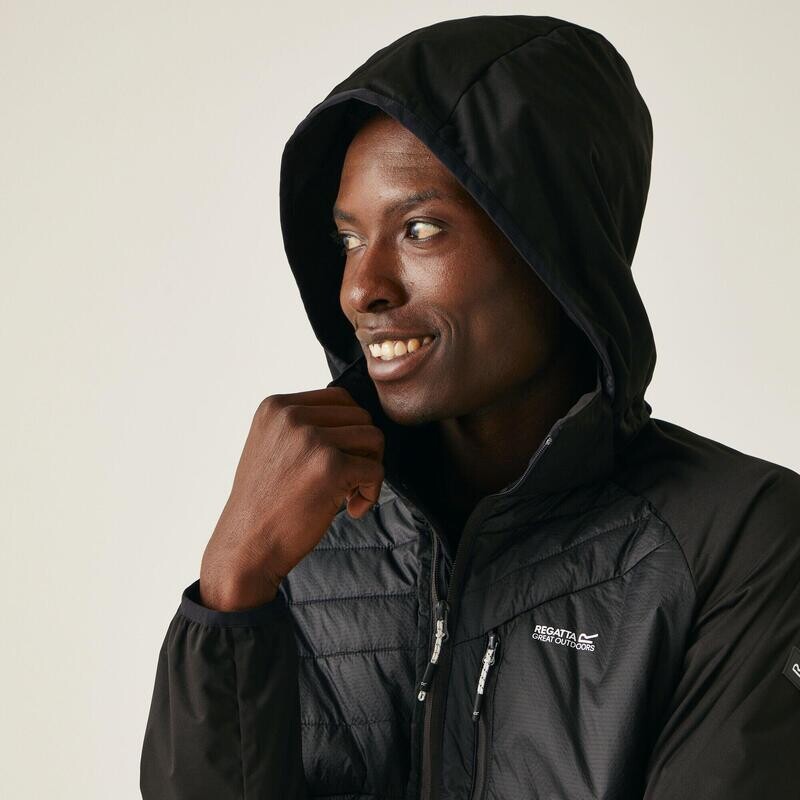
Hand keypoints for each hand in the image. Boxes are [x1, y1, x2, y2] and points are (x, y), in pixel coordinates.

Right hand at [199, 387, 384, 610]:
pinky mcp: (331, 466)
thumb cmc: (264, 505)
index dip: (350, 429)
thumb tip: (355, 419)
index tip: (339, 459)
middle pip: (361, 417)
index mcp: (276, 406)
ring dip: (370, 468)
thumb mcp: (272, 447)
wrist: (245, 548)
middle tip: (347, 481)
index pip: (339, 398)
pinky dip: (372, 492)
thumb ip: (304, 426)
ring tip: (349, 494)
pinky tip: (352, 508)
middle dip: (363, 450)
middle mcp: (292, 416)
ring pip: (373, 439)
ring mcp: (311, 439)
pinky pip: (375, 469)